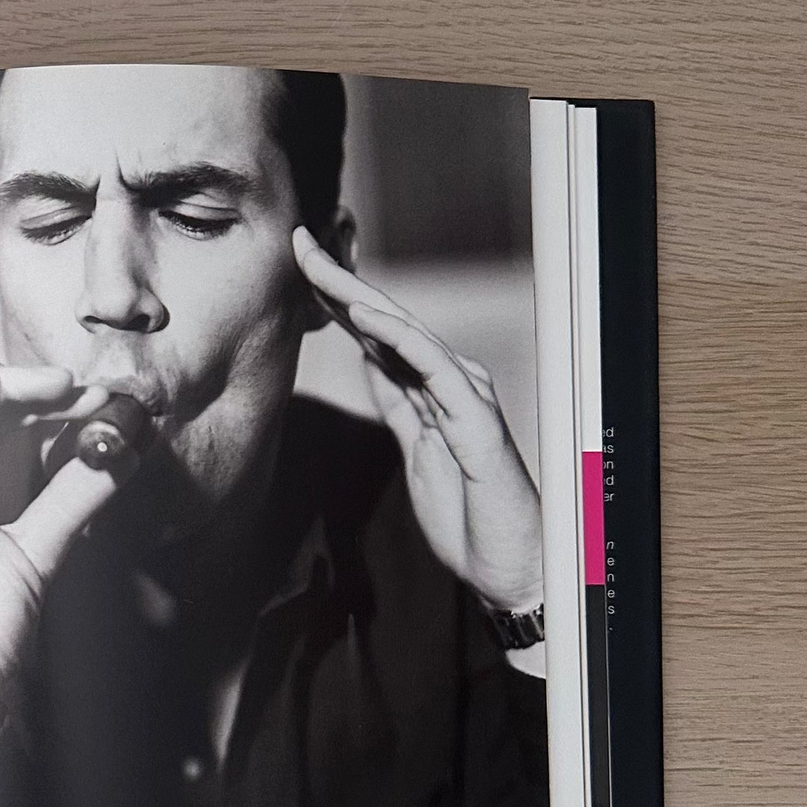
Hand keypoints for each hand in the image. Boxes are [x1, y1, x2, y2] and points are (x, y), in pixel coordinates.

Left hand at [292, 227, 543, 614]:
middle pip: (385, 320)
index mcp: (432, 388)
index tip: (298, 265)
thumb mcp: (416, 450)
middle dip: (339, 280)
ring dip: (359, 296)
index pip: (377, 332)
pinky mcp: (474, 420)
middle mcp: (450, 381)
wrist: (508, 564)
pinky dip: (396, 338)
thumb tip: (372, 362)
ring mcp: (465, 396)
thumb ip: (399, 403)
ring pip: (405, 332)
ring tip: (318, 267)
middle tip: (298, 242)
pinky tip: (362, 316)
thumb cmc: (467, 513)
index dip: (337, 297)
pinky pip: (432, 368)